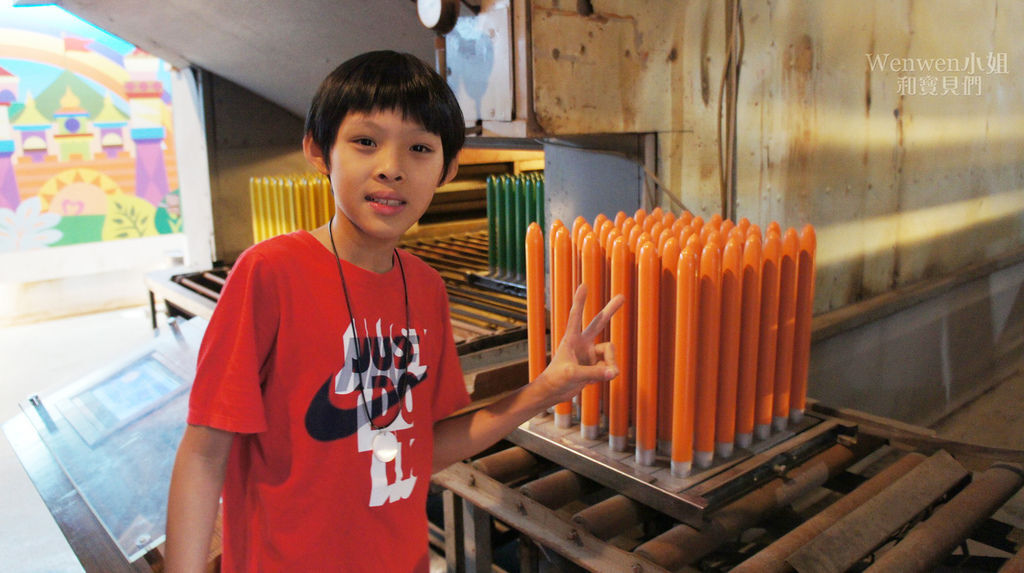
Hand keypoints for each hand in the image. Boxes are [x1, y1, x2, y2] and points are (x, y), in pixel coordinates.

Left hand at [538, 284, 623, 405]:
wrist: (554, 393)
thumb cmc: (556, 379)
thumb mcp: (573, 375)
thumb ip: (594, 373)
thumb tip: (614, 372)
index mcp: (571, 340)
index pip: (575, 316)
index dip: (580, 301)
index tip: (584, 285)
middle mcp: (582, 344)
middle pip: (598, 323)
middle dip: (610, 311)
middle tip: (622, 296)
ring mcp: (590, 354)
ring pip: (610, 352)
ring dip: (610, 364)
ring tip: (607, 375)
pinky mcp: (596, 365)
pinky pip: (610, 366)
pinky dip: (607, 374)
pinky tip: (597, 380)